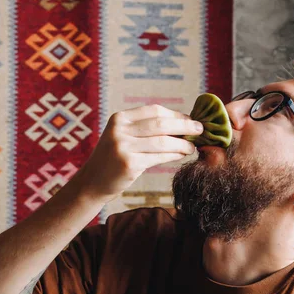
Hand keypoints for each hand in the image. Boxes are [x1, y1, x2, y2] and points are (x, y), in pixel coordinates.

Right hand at [73, 105, 203, 202]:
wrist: (93, 182)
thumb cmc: (114, 158)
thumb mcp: (124, 136)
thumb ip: (146, 128)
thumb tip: (182, 121)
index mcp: (119, 118)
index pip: (154, 111)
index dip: (175, 114)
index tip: (190, 119)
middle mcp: (120, 130)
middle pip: (161, 124)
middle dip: (184, 126)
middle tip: (200, 130)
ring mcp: (123, 146)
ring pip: (163, 141)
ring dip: (182, 143)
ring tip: (192, 146)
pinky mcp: (129, 164)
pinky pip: (159, 157)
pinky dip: (174, 155)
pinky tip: (182, 155)